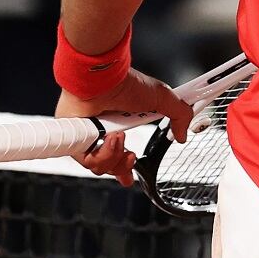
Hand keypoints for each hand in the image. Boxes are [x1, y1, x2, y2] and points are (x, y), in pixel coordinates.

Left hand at [56, 69, 190, 185]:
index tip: (129, 178)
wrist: (103, 80)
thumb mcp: (162, 99)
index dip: (124, 169)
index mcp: (120, 124)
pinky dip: (102, 153)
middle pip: (109, 166)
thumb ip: (179, 115)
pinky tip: (110, 138)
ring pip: (99, 166)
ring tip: (120, 138)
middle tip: (132, 156)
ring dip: (114, 156)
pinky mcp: (75, 139)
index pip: (119, 154)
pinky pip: (87, 160)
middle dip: (122, 167)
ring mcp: (88, 136)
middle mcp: (102, 132)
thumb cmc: (126, 84)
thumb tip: (183, 134)